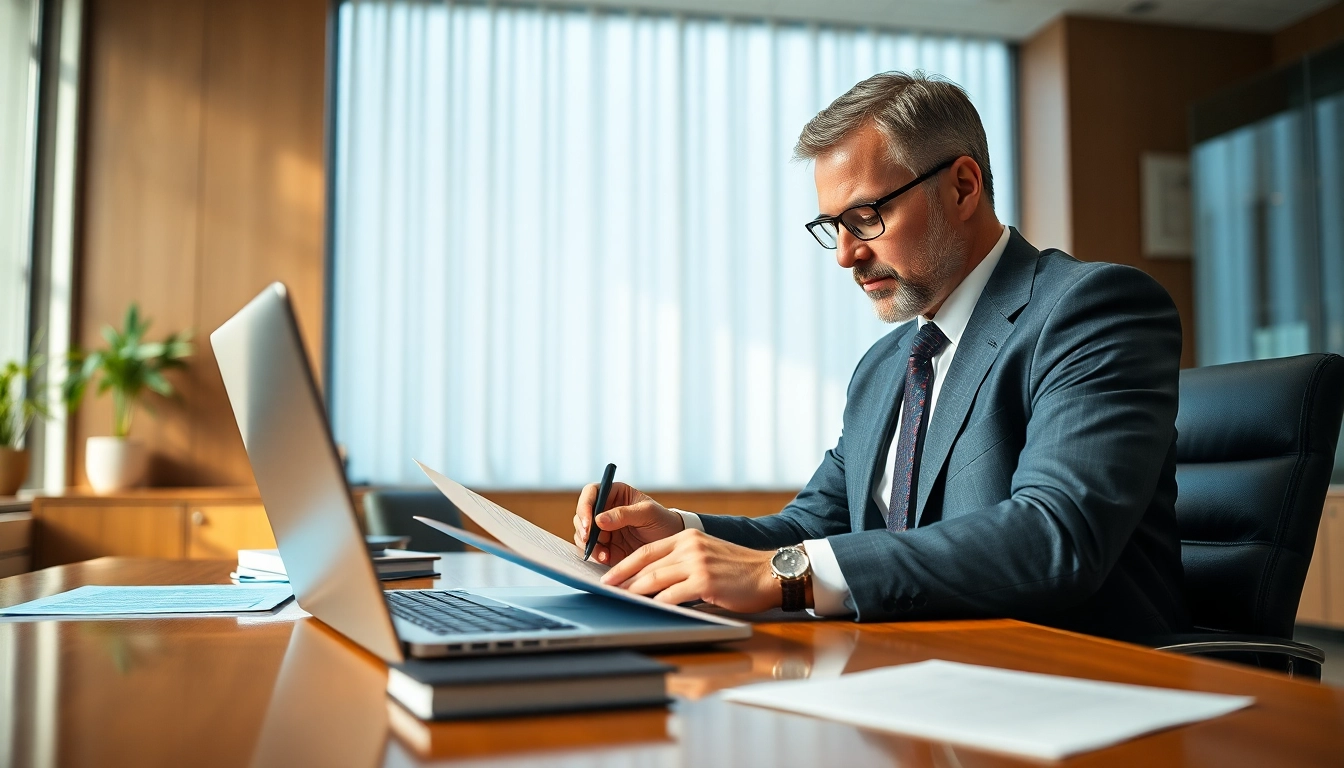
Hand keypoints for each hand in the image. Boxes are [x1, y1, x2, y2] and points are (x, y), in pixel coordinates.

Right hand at [572, 482, 683, 564]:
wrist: (670, 546)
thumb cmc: (662, 521)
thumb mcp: (648, 513)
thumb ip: (624, 514)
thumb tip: (598, 519)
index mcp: (614, 494)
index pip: (591, 493)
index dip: (585, 506)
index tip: (589, 523)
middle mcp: (604, 510)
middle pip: (581, 515)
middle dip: (584, 529)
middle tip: (590, 540)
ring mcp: (602, 529)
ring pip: (582, 534)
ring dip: (588, 544)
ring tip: (604, 553)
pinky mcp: (604, 547)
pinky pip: (590, 550)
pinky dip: (594, 555)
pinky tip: (606, 559)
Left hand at [599, 529, 779, 613]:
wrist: (769, 573)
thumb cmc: (739, 569)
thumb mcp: (707, 555)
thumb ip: (683, 562)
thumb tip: (656, 581)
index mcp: (687, 537)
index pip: (647, 550)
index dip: (625, 564)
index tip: (610, 575)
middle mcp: (689, 547)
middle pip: (646, 563)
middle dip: (624, 578)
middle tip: (608, 590)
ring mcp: (697, 564)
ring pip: (655, 579)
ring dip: (636, 592)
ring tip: (622, 600)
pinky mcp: (706, 582)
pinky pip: (673, 595)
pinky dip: (658, 604)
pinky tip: (649, 610)